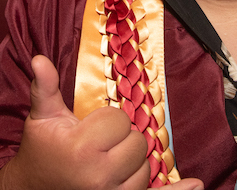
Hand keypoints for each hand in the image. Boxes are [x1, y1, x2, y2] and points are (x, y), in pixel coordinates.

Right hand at [0, 55, 150, 189]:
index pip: (120, 121)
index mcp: (82, 148)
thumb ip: (46, 86)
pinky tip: (197, 184)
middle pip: (137, 143)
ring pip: (145, 168)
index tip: (88, 129)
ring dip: (131, 164)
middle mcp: (99, 176)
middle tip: (98, 147)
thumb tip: (39, 59)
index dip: (106, 121)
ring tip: (104, 164)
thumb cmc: (40, 151)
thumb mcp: (42, 117)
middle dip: (121, 141)